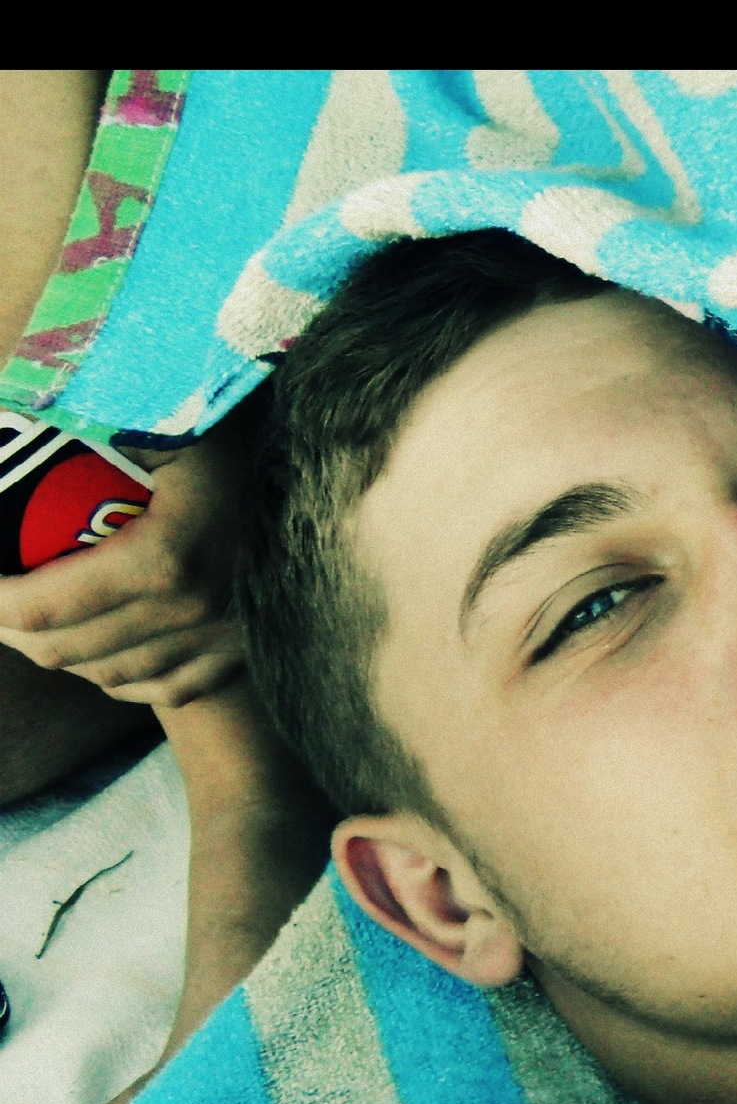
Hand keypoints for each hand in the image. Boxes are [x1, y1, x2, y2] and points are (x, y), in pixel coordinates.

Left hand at [0, 412, 250, 704]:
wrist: (336, 460)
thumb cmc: (240, 423)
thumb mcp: (161, 415)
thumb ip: (87, 419)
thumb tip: (10, 417)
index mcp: (165, 560)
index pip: (44, 609)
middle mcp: (197, 612)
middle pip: (68, 651)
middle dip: (9, 630)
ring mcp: (227, 636)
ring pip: (111, 675)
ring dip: (58, 654)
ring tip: (30, 622)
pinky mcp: (250, 648)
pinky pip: (169, 688)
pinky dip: (120, 679)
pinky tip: (97, 656)